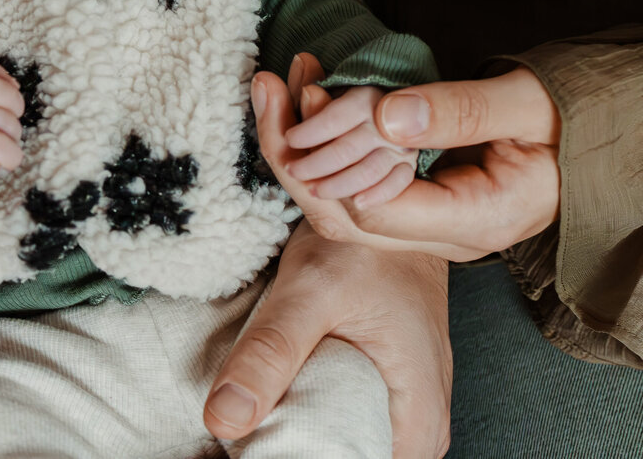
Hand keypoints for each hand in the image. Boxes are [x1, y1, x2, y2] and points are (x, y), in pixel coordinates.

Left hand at [205, 61, 450, 456]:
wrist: (390, 208)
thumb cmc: (366, 247)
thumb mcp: (310, 291)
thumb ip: (269, 354)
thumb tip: (222, 420)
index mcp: (418, 420)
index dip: (297, 458)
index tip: (247, 449)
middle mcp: (421, 425)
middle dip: (293, 448)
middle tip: (239, 426)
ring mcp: (406, 407)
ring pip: (344, 442)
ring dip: (297, 429)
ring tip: (252, 408)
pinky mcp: (385, 388)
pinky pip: (344, 418)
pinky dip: (306, 409)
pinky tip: (270, 395)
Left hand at [266, 54, 560, 260]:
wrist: (586, 143)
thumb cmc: (568, 121)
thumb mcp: (525, 106)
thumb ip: (461, 111)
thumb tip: (386, 115)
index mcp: (476, 221)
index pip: (377, 210)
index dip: (333, 157)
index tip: (307, 97)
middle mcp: (442, 234)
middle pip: (343, 214)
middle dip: (293, 154)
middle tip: (268, 86)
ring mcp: (424, 224)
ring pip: (339, 202)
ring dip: (299, 144)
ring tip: (276, 82)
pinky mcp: (411, 203)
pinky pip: (353, 183)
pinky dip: (322, 143)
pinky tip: (306, 94)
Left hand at [284, 85, 417, 206]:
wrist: (397, 112)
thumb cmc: (350, 104)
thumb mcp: (333, 97)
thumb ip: (317, 99)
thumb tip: (307, 91)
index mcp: (366, 96)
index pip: (336, 116)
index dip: (310, 130)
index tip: (290, 140)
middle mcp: (387, 121)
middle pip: (349, 147)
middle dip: (316, 162)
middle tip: (293, 170)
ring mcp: (402, 145)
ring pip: (370, 169)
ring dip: (339, 183)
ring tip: (315, 190)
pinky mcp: (409, 164)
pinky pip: (398, 182)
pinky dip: (378, 193)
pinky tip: (358, 202)